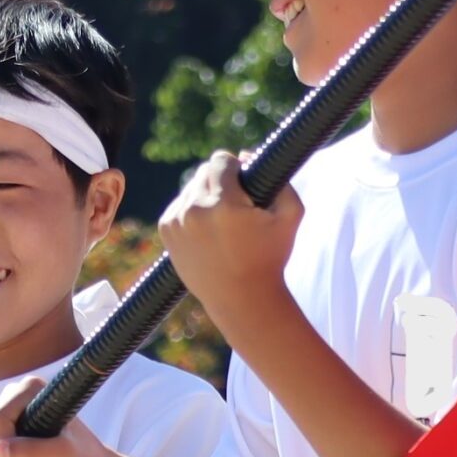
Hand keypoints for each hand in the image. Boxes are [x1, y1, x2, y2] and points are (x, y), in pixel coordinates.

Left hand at [160, 153, 300, 331]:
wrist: (241, 300)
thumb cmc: (270, 258)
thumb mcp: (291, 216)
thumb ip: (280, 179)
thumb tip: (246, 156)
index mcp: (223, 203)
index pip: (221, 160)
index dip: (236, 167)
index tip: (245, 182)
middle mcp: (194, 209)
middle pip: (204, 171)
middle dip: (221, 181)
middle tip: (237, 205)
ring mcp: (176, 221)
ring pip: (190, 188)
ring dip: (206, 196)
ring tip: (223, 222)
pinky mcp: (166, 231)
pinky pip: (179, 205)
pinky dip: (192, 212)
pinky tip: (209, 231)